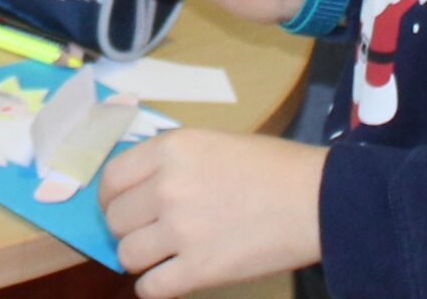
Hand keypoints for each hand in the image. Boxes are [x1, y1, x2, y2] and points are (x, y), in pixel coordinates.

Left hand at [99, 128, 324, 296]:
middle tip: (145, 232)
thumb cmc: (270, 167)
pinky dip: (154, 287)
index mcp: (170, 150)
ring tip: (159, 255)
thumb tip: (137, 187)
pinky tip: (168, 278)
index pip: (110, 178)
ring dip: (139, 258)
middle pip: (115, 218)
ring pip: (128, 254)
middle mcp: (168, 188)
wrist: (317, 199)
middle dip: (126, 228)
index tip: (118, 206)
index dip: (109, 197)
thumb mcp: (210, 143)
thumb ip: (170, 161)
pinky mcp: (201, 269)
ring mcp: (182, 230)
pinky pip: (152, 288)